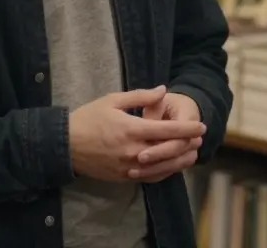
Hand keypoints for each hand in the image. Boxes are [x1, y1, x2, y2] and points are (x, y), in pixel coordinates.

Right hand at [67, 85, 206, 181]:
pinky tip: (172, 167)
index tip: (202, 126)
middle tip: (200, 139)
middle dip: (187, 144)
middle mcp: (133, 150)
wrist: (64, 145)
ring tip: (192, 154)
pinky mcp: (123, 176)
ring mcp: (128, 166)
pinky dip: (163, 172)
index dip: (188, 129)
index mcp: (132, 129)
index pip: (168, 130)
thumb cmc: (88, 118)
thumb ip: (141, 97)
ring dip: (179, 161)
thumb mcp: (113, 100)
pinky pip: (149, 176)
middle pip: (168, 150)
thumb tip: (163, 90)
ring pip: (162, 167)